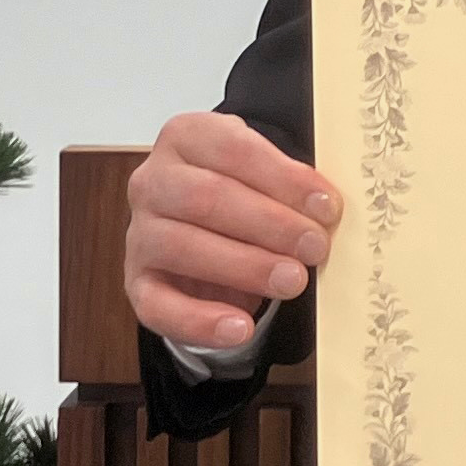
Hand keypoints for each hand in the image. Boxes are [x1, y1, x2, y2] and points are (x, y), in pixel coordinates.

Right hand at [126, 110, 344, 354]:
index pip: (232, 149)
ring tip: (292, 281)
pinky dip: (199, 321)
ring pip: (182, 246)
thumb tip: (328, 209)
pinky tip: (240, 328)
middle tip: (315, 247)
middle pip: (205, 197)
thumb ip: (292, 183)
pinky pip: (158, 305)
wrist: (208, 229)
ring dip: (244, 266)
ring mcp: (140, 232)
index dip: (283, 178)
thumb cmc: (245, 193)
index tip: (326, 206)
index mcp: (186, 137)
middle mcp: (153, 181)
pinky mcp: (137, 282)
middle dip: (269, 224)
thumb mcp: (267, 173)